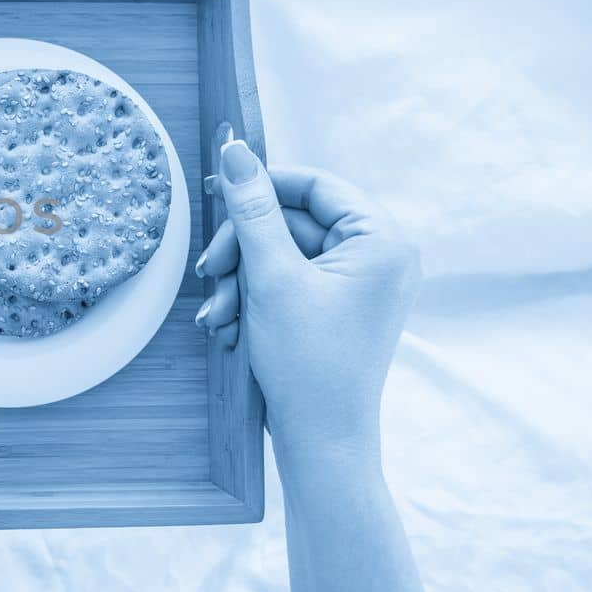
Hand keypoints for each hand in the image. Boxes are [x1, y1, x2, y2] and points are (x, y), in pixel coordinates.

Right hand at [195, 142, 420, 476]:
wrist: (320, 440)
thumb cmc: (309, 362)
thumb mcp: (272, 278)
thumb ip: (252, 210)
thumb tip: (235, 150)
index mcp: (381, 240)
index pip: (314, 185)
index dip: (260, 184)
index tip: (213, 188)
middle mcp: (377, 256)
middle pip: (291, 221)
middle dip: (242, 250)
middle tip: (210, 271)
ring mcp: (356, 284)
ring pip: (279, 254)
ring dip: (239, 281)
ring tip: (218, 316)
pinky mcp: (334, 307)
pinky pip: (285, 282)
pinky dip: (252, 300)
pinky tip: (230, 329)